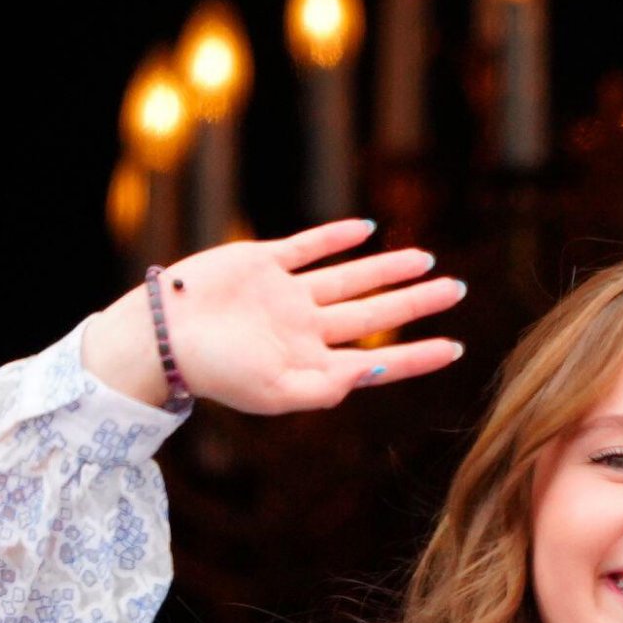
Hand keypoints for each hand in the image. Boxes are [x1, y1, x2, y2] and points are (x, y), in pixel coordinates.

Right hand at [161, 217, 465, 412]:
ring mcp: (286, 295)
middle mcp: (305, 329)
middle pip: (373, 313)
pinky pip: (309, 247)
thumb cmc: (217, 374)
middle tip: (458, 290)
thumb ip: (326, 387)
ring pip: (350, 279)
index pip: (377, 359)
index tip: (456, 348)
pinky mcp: (263, 263)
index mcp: (311, 364)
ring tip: (427, 260)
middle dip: (416, 304)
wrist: (163, 336)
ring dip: (388, 269)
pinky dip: (337, 238)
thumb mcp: (275, 393)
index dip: (418, 355)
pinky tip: (367, 230)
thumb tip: (375, 372)